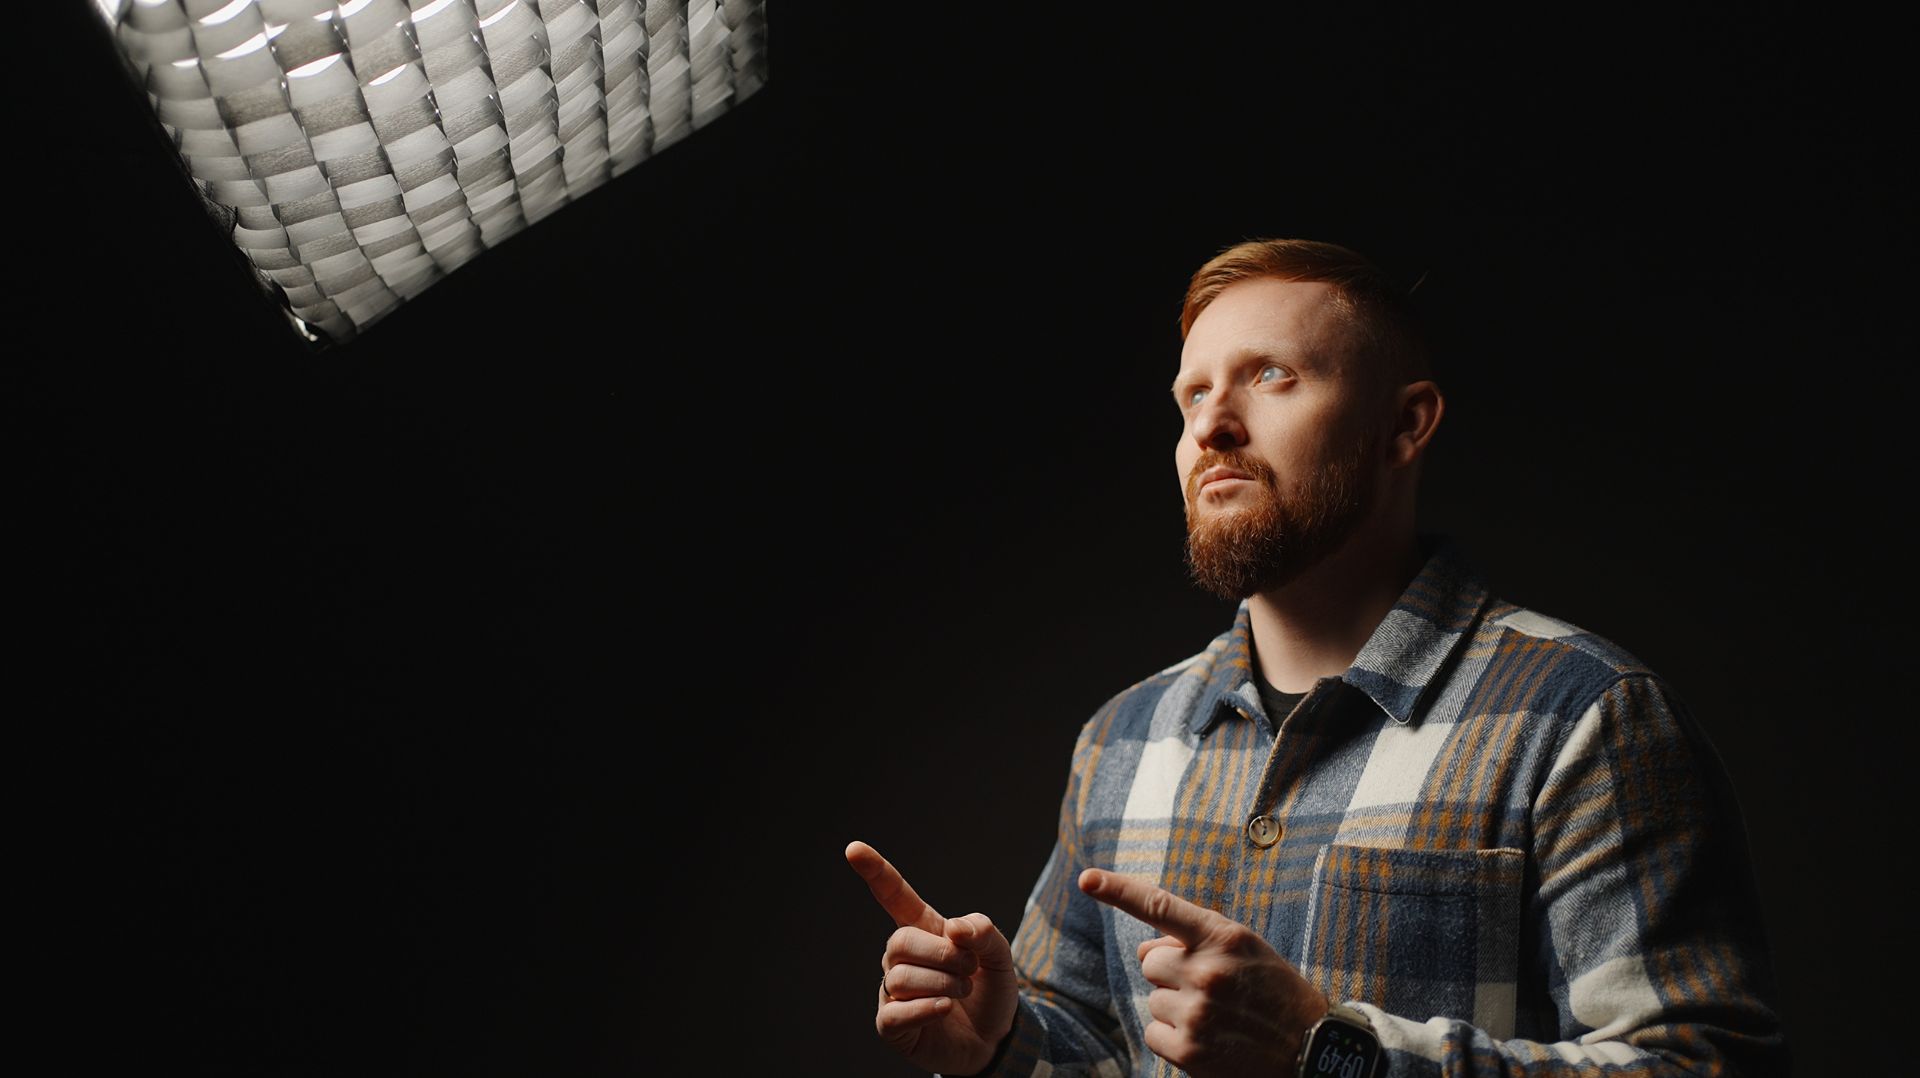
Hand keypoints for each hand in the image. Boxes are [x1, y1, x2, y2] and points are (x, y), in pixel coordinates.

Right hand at [846, 840, 1018, 1074]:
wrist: (998, 1039)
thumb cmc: (990, 989)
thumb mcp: (1001, 955)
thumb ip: (984, 932)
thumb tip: (955, 929)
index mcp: (924, 930)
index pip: (895, 896)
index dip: (876, 872)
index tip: (854, 848)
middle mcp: (901, 957)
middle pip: (901, 941)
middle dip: (944, 955)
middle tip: (970, 969)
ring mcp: (893, 992)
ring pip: (900, 977)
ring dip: (943, 986)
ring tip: (961, 994)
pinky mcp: (892, 1026)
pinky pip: (894, 1013)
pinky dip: (924, 1009)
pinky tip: (944, 1010)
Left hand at [1079, 867, 1329, 1077]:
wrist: (1311, 1050)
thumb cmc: (1275, 993)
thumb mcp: (1247, 950)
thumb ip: (1198, 940)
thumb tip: (1145, 950)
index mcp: (1225, 937)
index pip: (1161, 907)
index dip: (1119, 891)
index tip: (1087, 879)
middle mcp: (1208, 971)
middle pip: (1151, 961)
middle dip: (1172, 972)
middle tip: (1213, 988)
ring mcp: (1197, 1011)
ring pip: (1154, 998)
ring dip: (1176, 1006)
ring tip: (1218, 1016)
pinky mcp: (1188, 1048)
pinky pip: (1153, 1032)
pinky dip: (1173, 1037)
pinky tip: (1208, 1039)